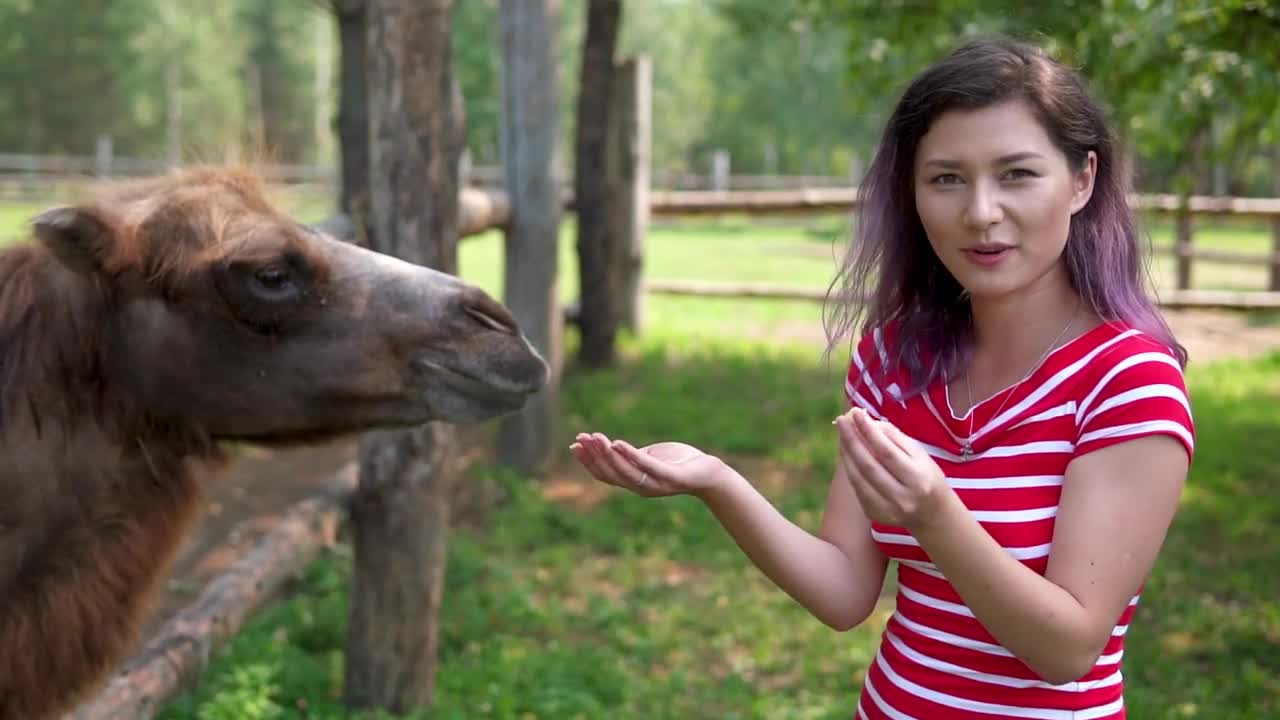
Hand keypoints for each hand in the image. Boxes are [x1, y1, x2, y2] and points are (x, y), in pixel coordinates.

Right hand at [569, 432, 732, 498]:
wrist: (709, 473)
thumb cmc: (679, 462)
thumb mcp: (650, 457)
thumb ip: (632, 456)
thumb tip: (611, 446)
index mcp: (634, 482)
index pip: (605, 474)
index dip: (588, 461)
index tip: (575, 445)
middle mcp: (641, 487)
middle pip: (610, 473)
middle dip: (593, 455)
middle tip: (581, 438)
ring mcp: (655, 483)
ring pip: (624, 471)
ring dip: (607, 454)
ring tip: (596, 438)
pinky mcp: (670, 477)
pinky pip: (645, 466)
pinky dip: (629, 455)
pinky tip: (617, 443)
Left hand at [834, 407, 951, 529]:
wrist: (933, 514)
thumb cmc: (926, 476)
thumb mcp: (919, 454)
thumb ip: (894, 437)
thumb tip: (868, 421)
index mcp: (918, 479)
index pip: (887, 452)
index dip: (869, 431)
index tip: (856, 413)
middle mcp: (902, 497)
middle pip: (869, 465)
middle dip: (852, 440)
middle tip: (842, 419)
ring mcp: (887, 509)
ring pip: (858, 478)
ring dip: (846, 453)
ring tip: (842, 432)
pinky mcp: (875, 515)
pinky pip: (857, 488)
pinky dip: (850, 468)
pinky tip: (847, 453)